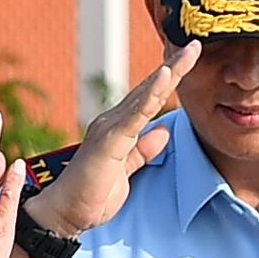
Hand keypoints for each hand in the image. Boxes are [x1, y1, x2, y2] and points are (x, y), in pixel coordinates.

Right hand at [24, 39, 198, 243]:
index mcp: (118, 129)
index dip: (169, 80)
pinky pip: (136, 114)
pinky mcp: (110, 140)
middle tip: (195, 45)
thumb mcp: (125, 172)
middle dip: (174, 67)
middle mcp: (113, 122)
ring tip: (188, 52)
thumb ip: (142, 151)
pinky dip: (152, 94)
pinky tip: (165, 75)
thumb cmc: (90, 195)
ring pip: (145, 95)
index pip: (147, 99)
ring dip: (168, 73)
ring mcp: (110, 129)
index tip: (189, 62)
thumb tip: (163, 132)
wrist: (63, 212)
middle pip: (148, 89)